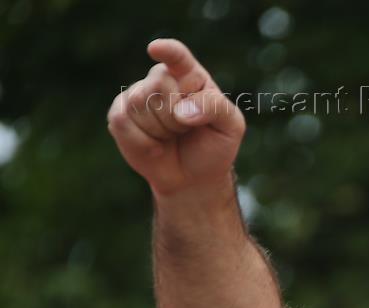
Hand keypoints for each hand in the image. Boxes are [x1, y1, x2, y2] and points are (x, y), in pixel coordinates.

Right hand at [106, 38, 244, 196]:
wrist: (194, 178)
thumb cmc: (214, 147)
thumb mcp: (230, 127)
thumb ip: (214, 108)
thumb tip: (181, 110)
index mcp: (191, 76)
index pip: (178, 57)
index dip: (167, 51)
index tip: (156, 49)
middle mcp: (161, 80)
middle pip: (157, 83)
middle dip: (175, 115)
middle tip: (185, 128)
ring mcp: (137, 96)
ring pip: (139, 104)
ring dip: (161, 130)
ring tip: (171, 137)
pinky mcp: (119, 116)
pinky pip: (123, 122)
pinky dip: (144, 142)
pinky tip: (155, 147)